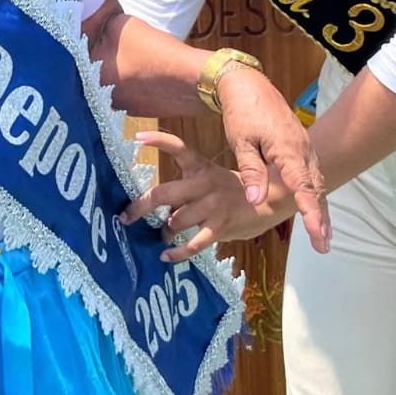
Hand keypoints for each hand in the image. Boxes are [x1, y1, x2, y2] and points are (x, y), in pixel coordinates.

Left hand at [121, 132, 275, 260]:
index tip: (137, 138)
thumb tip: (159, 206)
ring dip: (164, 232)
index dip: (158, 141)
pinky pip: (192, 244)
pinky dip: (177, 253)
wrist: (269, 199)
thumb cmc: (231, 191)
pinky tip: (166, 256)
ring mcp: (211, 206)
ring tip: (163, 236)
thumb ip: (187, 188)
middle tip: (126, 217)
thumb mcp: (210, 178)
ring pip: (174, 222)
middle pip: (163, 193)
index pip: (178, 148)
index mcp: (200, 167)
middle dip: (140, 207)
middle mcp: (203, 184)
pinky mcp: (220, 227)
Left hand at [216, 67, 330, 253]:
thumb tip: (256, 200)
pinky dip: (314, 194)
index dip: (310, 212)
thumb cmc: (243, 112)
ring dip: (319, 208)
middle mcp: (302, 150)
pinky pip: (311, 174)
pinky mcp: (301, 147)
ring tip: (322, 236)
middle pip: (316, 188)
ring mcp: (304, 148)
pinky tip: (313, 208)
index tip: (317, 234)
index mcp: (288, 149)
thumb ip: (251, 171)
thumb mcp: (241, 141)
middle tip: (323, 245)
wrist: (248, 84)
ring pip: (316, 182)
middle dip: (320, 217)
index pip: (302, 187)